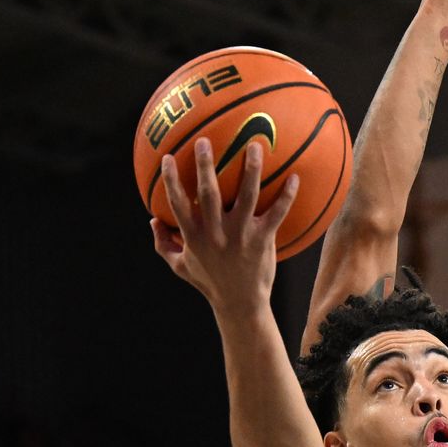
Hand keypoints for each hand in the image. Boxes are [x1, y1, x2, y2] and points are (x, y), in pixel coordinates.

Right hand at [153, 138, 298, 313]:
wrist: (240, 305)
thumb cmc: (210, 284)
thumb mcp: (181, 267)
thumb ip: (164, 245)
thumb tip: (152, 221)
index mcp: (195, 236)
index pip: (178, 203)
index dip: (172, 180)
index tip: (169, 157)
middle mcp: (217, 233)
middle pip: (209, 193)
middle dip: (205, 165)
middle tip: (205, 141)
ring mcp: (241, 235)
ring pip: (247, 196)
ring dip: (251, 169)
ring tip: (255, 146)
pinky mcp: (263, 240)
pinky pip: (277, 214)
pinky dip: (286, 196)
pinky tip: (294, 178)